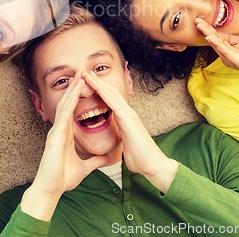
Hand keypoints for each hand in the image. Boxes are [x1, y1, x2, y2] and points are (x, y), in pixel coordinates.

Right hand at [32, 74, 109, 197]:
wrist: (51, 189)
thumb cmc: (63, 178)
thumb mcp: (85, 167)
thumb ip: (95, 160)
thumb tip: (107, 157)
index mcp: (66, 134)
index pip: (73, 110)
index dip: (79, 97)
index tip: (87, 85)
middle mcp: (60, 129)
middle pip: (68, 103)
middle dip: (75, 88)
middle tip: (83, 73)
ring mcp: (56, 131)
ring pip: (64, 106)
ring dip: (72, 91)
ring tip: (80, 77)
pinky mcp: (55, 137)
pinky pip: (63, 117)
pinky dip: (69, 104)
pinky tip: (74, 95)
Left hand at [82, 71, 176, 192]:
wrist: (154, 166)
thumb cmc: (140, 159)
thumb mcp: (126, 145)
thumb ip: (122, 138)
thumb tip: (119, 140)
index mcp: (126, 118)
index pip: (111, 99)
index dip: (99, 90)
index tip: (88, 83)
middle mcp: (128, 113)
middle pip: (110, 92)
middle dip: (96, 81)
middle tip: (84, 72)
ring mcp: (129, 114)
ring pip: (111, 93)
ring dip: (97, 83)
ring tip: (86, 74)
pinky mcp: (128, 120)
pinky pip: (113, 103)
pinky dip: (103, 93)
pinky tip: (95, 86)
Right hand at [195, 18, 238, 77]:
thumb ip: (230, 38)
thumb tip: (218, 32)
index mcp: (228, 51)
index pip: (216, 38)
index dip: (208, 29)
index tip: (200, 20)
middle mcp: (227, 57)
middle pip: (214, 41)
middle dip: (205, 30)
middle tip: (196, 21)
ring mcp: (232, 60)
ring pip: (218, 45)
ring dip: (208, 35)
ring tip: (201, 26)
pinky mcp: (238, 62)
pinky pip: (226, 51)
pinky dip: (217, 44)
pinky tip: (211, 37)